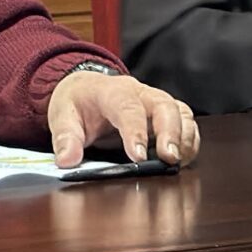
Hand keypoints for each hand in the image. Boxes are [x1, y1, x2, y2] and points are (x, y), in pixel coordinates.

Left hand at [46, 69, 198, 167]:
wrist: (87, 89)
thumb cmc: (78, 102)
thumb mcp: (62, 116)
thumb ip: (65, 138)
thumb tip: (67, 160)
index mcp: (112, 91)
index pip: (128, 107)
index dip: (136, 131)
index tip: (138, 156)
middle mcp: (140, 93)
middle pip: (164, 106)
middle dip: (170, 133)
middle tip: (169, 159)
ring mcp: (156, 102)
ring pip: (180, 113)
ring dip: (184, 138)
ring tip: (177, 162)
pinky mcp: (166, 115)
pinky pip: (186, 123)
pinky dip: (189, 141)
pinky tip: (182, 160)